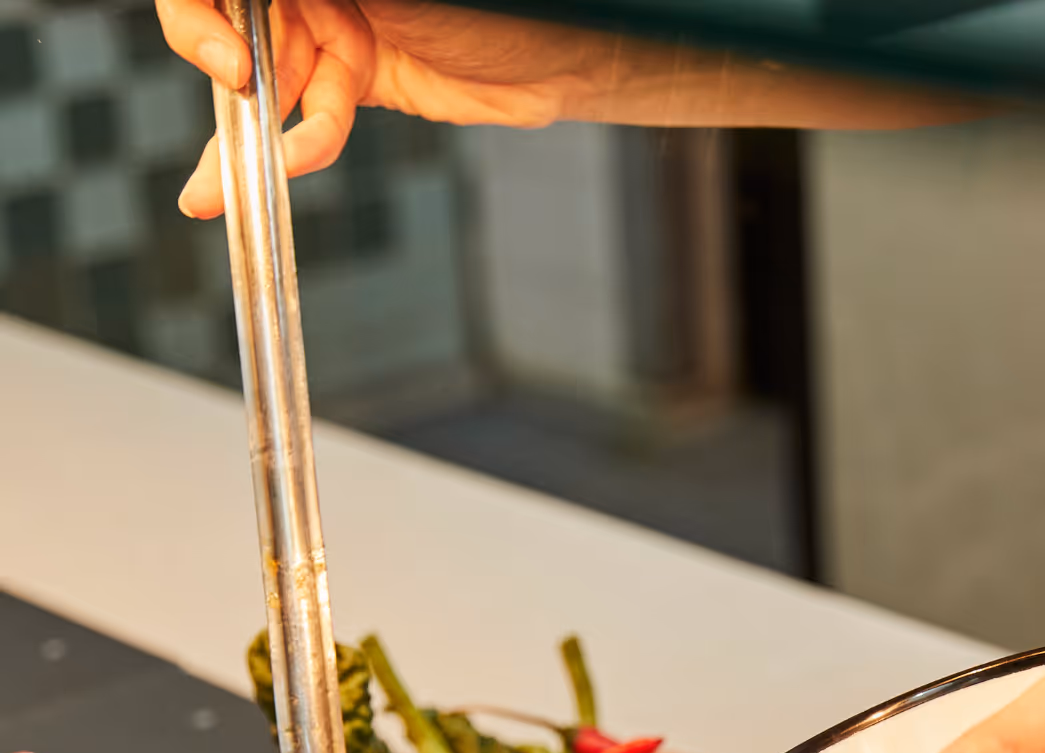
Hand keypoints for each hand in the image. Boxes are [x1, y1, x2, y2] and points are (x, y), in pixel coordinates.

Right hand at [157, 0, 985, 218]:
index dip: (210, 10)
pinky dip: (283, 151)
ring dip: (241, 138)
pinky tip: (257, 177)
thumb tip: (288, 6)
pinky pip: (302, 119)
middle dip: (219, 64)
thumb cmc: (518, 2)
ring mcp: (338, 27)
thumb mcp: (408, 2)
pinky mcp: (361, 81)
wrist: (582, 45)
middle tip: (231, 96)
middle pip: (237, 20)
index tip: (229, 52)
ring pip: (261, 79)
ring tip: (222, 191)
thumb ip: (340, 0)